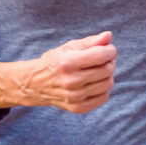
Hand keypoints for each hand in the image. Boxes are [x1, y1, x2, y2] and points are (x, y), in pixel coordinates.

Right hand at [0, 31, 116, 112]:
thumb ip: (90, 41)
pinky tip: (94, 83)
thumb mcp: (69, 47)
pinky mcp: (77, 108)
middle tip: (103, 59)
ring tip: (98, 70)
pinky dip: (103, 89)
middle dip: (110, 61)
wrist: (35, 85)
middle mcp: (70, 81)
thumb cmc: (55, 62)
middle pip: (107, 70)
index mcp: (67, 63)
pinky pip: (103, 97)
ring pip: (108, 84)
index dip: (110, 50)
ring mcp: (74, 97)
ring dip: (108, 75)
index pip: (101, 55)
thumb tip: (108, 36)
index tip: (108, 49)